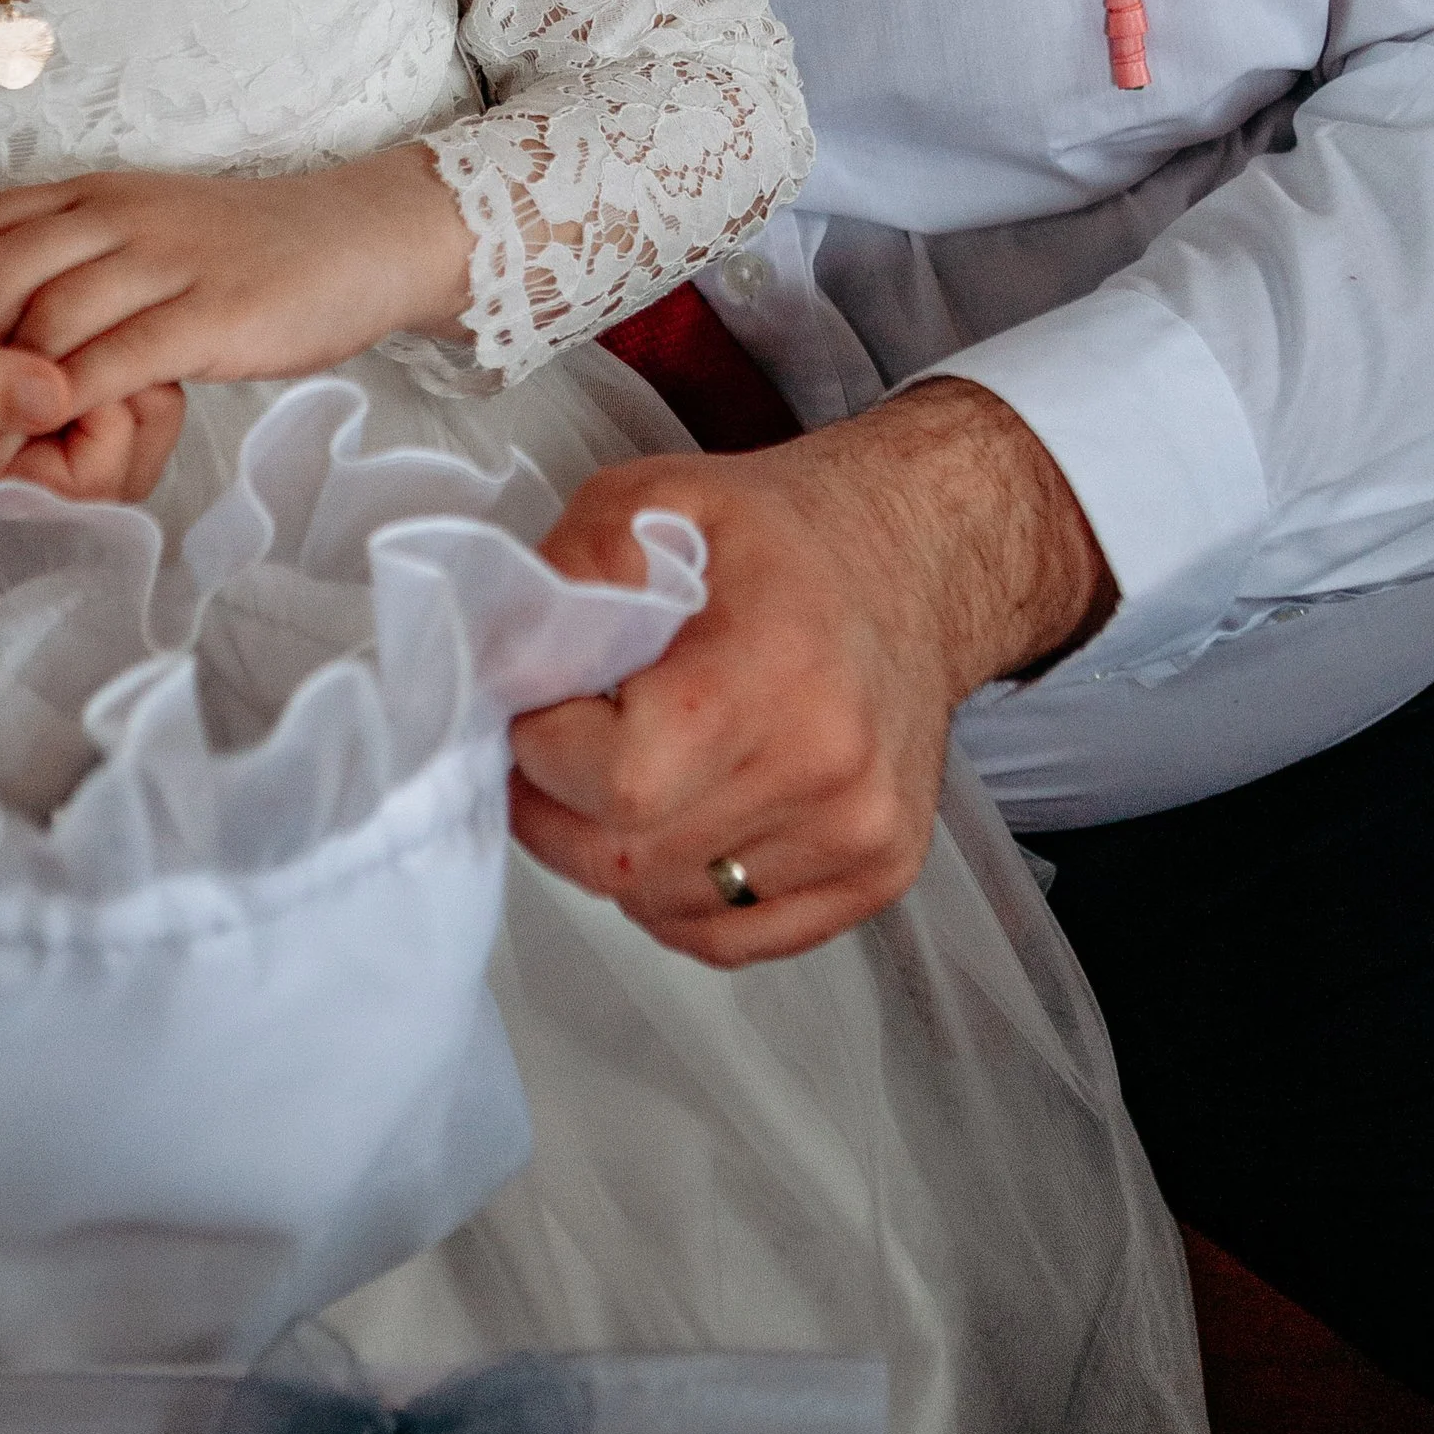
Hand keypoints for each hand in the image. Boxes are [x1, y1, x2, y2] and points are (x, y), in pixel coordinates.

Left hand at [0, 146, 472, 419]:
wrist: (361, 237)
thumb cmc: (250, 249)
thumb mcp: (152, 227)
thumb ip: (84, 258)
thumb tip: (6, 319)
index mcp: (99, 193)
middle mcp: (123, 216)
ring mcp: (171, 263)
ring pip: (49, 319)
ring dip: (14, 386)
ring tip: (10, 432)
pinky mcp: (216, 315)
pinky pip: (118, 359)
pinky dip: (76, 402)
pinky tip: (70, 430)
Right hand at [0, 227, 182, 489]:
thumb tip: (60, 392)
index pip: (100, 475)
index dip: (112, 417)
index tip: (80, 362)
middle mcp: (23, 436)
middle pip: (130, 434)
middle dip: (132, 376)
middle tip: (101, 321)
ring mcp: (27, 386)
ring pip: (121, 379)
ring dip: (114, 334)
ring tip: (80, 296)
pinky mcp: (28, 336)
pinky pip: (95, 334)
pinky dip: (94, 304)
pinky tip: (65, 272)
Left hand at [509, 380, 1113, 966]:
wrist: (920, 563)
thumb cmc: (783, 535)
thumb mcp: (659, 495)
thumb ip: (576, 565)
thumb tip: (513, 657)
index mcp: (769, 675)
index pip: (614, 780)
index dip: (545, 749)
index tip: (542, 705)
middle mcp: (826, 772)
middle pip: (627, 858)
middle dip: (558, 809)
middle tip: (557, 748)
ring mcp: (858, 836)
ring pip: (667, 906)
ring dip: (613, 853)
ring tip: (623, 774)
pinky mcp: (876, 876)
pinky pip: (729, 938)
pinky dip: (675, 898)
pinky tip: (675, 824)